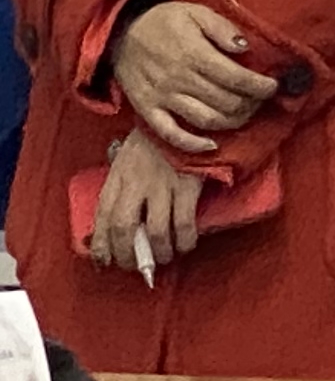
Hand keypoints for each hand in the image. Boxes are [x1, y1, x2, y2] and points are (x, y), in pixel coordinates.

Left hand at [89, 131, 207, 270]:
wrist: (187, 114)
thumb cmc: (156, 138)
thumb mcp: (127, 155)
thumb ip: (122, 182)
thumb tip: (117, 213)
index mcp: (117, 177)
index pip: (102, 218)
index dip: (101, 245)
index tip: (104, 261)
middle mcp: (135, 184)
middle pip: (123, 229)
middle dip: (128, 255)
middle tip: (136, 266)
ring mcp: (162, 186)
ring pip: (154, 232)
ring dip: (159, 252)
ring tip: (165, 257)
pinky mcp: (187, 187)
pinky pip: (183, 223)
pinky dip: (184, 240)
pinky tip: (185, 245)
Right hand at [110, 2, 277, 160]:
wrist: (118, 31)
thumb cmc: (164, 21)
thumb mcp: (196, 13)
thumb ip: (222, 29)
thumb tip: (245, 48)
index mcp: (194, 54)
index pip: (236, 78)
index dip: (260, 86)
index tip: (272, 87)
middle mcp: (179, 79)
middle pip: (226, 102)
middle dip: (251, 104)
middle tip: (260, 99)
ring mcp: (162, 97)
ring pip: (205, 119)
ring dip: (232, 121)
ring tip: (244, 113)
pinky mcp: (147, 109)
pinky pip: (169, 134)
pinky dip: (192, 143)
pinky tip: (211, 144)